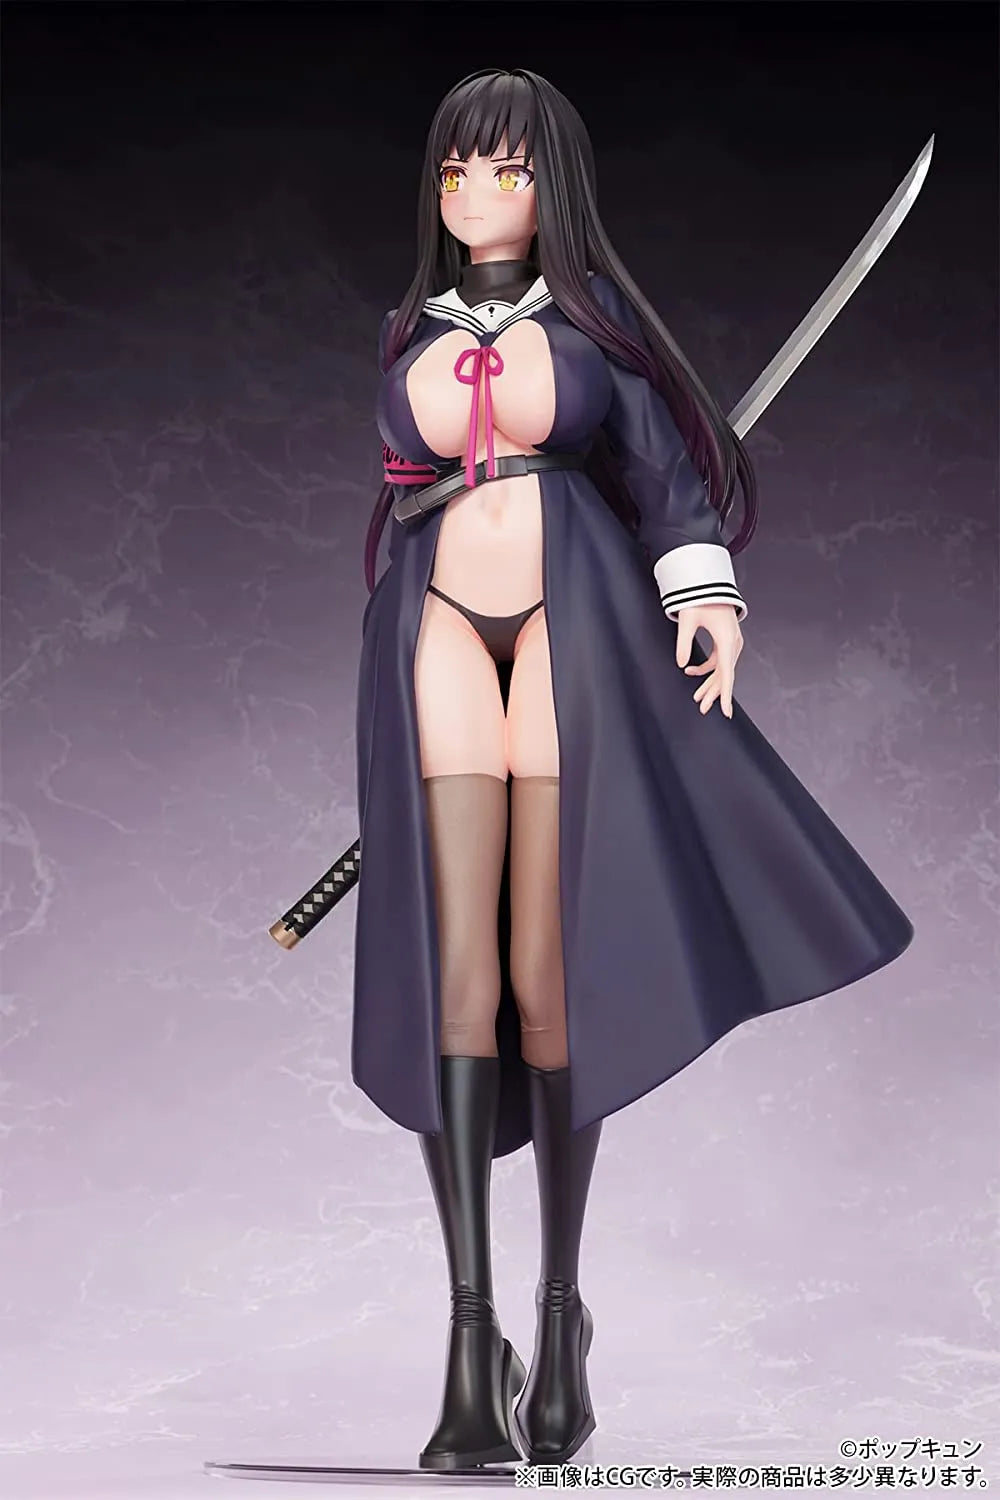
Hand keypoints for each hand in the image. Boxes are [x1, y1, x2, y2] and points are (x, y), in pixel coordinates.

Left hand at [675, 603, 742, 718]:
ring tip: (698, 698)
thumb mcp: (687, 619)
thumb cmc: (700, 598)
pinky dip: (706, 669)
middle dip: (713, 693)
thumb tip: (680, 663)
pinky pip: (718, 661)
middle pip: (725, 674)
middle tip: (702, 708)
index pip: (726, 673)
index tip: (725, 711)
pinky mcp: (725, 640)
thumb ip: (683, 642)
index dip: (724, 694)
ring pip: (722, 669)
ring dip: (709, 683)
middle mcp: (733, 642)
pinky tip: (690, 672)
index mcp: (726, 639)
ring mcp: (731, 642)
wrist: (709, 584)